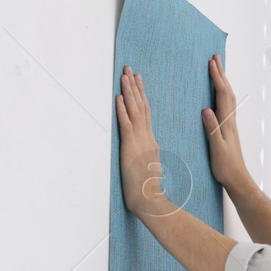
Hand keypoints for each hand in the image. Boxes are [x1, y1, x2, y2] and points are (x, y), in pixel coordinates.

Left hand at [115, 65, 179, 219]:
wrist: (151, 200)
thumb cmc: (149, 190)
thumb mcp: (149, 168)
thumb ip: (148, 156)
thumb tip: (147, 152)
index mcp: (151, 142)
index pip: (145, 113)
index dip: (141, 95)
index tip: (137, 81)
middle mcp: (147, 137)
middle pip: (141, 107)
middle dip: (135, 87)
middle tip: (131, 70)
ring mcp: (139, 141)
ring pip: (135, 111)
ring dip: (129, 92)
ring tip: (125, 76)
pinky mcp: (131, 148)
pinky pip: (126, 124)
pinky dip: (122, 110)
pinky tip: (119, 97)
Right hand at [201, 53, 249, 189]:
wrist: (237, 179)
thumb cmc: (226, 166)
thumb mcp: (216, 148)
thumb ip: (212, 128)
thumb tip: (206, 109)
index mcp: (226, 122)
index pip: (221, 95)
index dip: (216, 78)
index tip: (211, 63)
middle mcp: (230, 120)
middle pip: (226, 91)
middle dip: (220, 73)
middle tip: (215, 57)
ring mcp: (230, 124)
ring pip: (227, 97)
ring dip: (222, 81)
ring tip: (217, 69)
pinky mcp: (227, 129)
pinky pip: (225, 105)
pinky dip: (222, 93)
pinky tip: (218, 94)